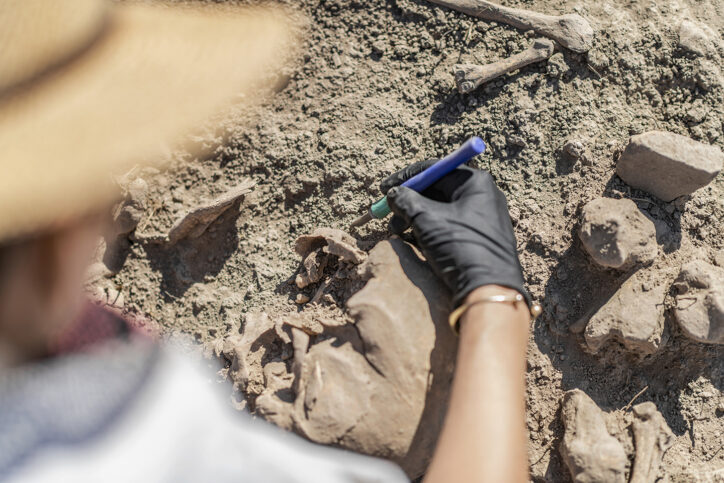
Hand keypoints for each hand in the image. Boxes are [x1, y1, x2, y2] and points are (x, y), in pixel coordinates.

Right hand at [381, 160, 527, 306]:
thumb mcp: (426, 220)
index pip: (434, 169)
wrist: (488, 288)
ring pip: (441, 210)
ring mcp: (483, 218)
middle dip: (409, 201)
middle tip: (388, 214)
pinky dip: (429, 230)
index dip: (405, 178)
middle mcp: (482, 195)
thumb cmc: (460, 246)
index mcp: (475, 182)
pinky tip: (414, 241)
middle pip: (437, 190)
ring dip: (416, 218)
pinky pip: (450, 226)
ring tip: (397, 231)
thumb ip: (406, 201)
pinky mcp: (480, 238)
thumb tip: (394, 194)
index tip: (384, 189)